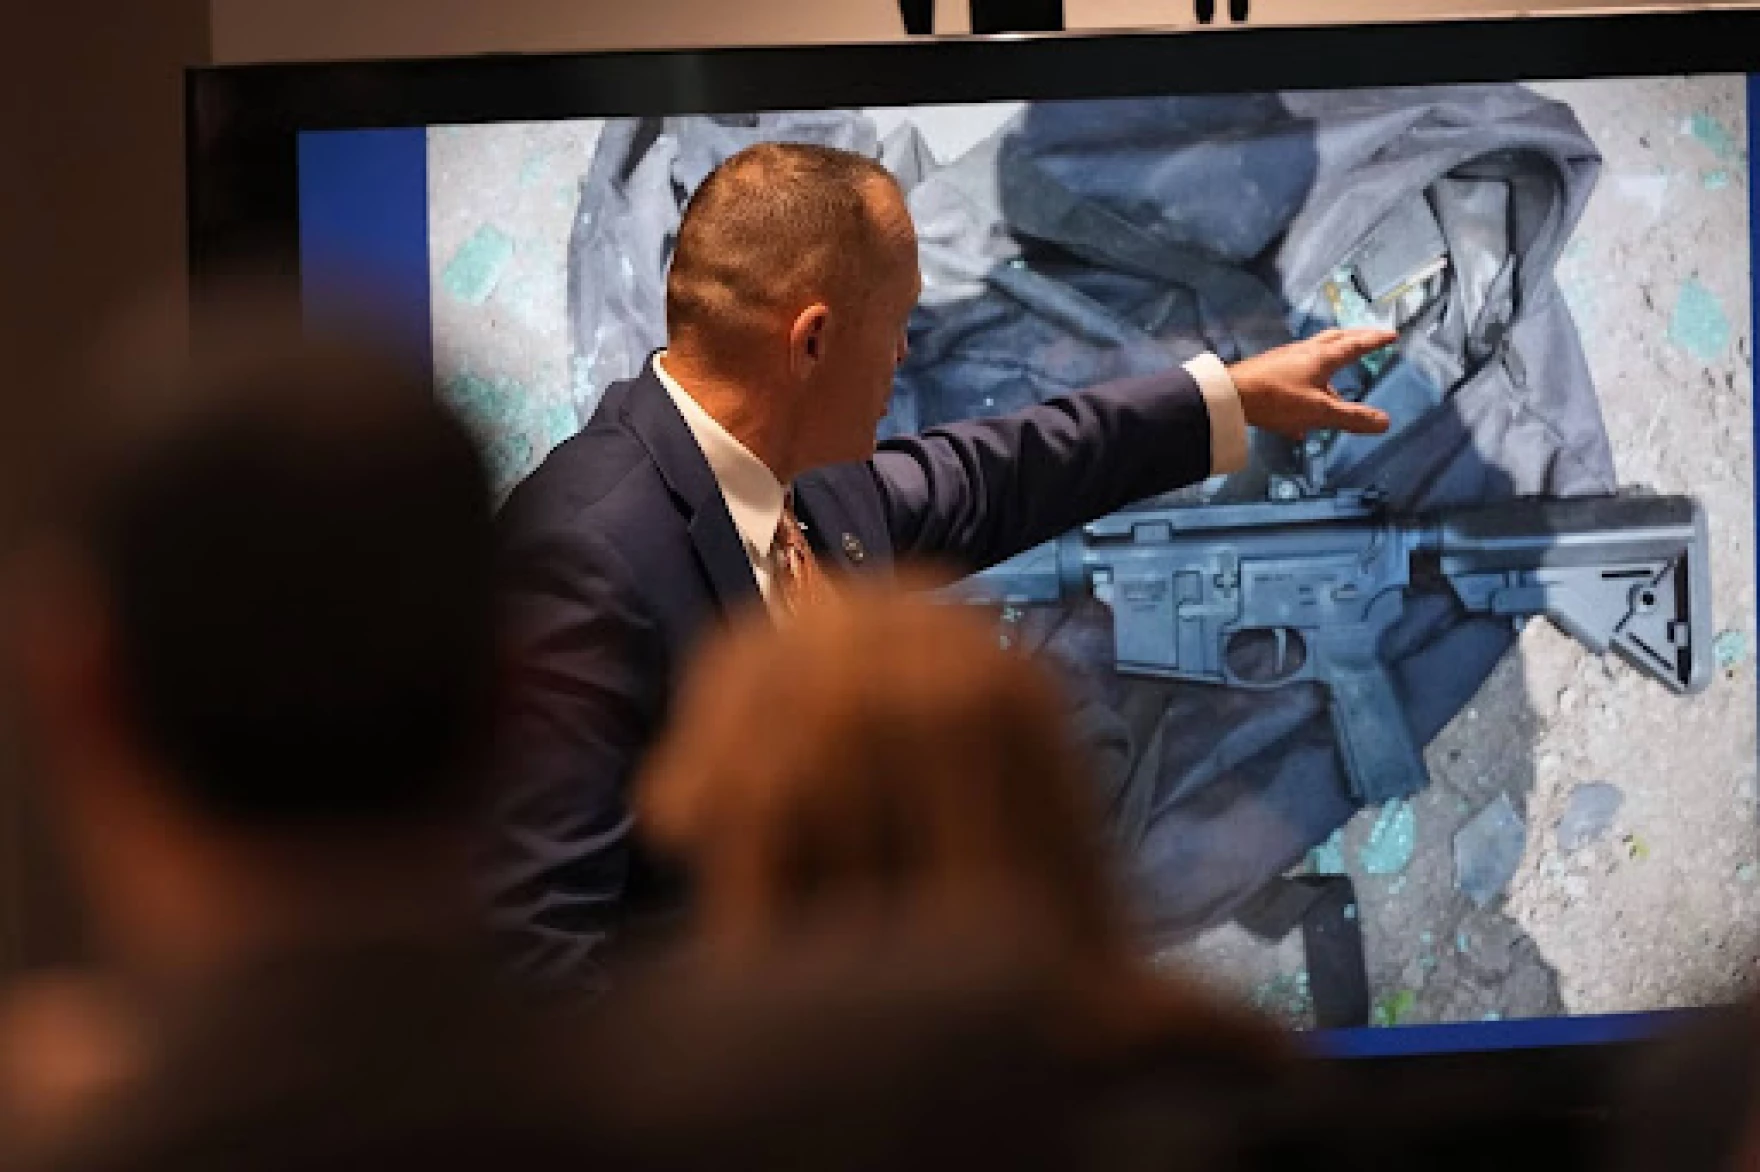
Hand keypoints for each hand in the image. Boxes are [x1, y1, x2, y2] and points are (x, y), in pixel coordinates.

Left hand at [1227, 329, 1396, 437]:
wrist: (1229, 396)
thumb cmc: (1277, 399)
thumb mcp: (1319, 412)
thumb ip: (1351, 417)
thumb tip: (1385, 422)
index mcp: (1323, 357)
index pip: (1356, 344)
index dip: (1375, 340)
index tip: (1391, 334)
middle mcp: (1305, 352)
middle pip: (1336, 340)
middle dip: (1355, 339)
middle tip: (1369, 339)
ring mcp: (1285, 359)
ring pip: (1315, 356)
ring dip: (1331, 363)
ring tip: (1338, 385)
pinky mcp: (1269, 371)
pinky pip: (1297, 374)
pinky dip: (1309, 385)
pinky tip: (1300, 418)